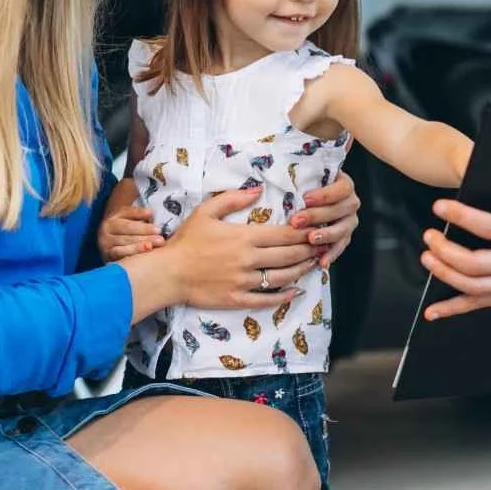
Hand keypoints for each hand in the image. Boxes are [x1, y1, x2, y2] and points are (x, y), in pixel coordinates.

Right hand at [99, 206, 163, 261]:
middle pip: (127, 227)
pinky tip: (142, 255)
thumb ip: (139, 216)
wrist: (110, 248)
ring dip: (140, 244)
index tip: (151, 214)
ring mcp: (106, 242)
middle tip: (159, 234)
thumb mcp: (129, 221)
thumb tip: (150, 212)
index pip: (128, 212)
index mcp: (114, 217)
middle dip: (144, 231)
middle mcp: (107, 229)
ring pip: (124, 241)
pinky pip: (119, 253)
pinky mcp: (108, 255)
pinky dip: (131, 253)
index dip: (140, 213)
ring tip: (152, 246)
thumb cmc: (126, 233)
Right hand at [164, 187, 320, 308]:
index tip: (317, 228)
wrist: (167, 273)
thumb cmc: (186, 240)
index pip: (284, 234)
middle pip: (289, 255)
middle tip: (322, 246)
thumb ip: (233, 199)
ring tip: (314, 264)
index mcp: (244, 237)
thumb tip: (258, 189)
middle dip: (309, 250)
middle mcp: (249, 260)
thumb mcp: (206, 211)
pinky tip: (295, 291)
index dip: (305, 232)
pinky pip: (266, 300)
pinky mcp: (237, 299)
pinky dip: (284, 296)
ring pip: (282, 277)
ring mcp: (244, 282)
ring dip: (302, 270)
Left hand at [291, 171, 361, 268]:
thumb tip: (266, 185)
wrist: (307, 202)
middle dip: (319, 215)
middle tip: (298, 221)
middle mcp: (349, 203)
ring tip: (310, 239)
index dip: (325, 194)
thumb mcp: (302, 178)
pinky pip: (340, 247)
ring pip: (343, 229)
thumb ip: (296, 179)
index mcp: (343, 185)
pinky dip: (331, 254)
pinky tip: (321, 261)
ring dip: (327, 235)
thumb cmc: (302, 187)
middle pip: (343, 209)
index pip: (343, 188)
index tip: (305, 199)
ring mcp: (348, 221)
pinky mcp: (343, 237)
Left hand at [419, 150, 490, 319]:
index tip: (441, 206)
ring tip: (428, 258)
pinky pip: (480, 305)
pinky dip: (454, 308)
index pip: (490, 227)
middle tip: (429, 235)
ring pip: (472, 287)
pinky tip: (435, 310)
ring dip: (445, 274)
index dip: (462, 216)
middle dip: (445, 249)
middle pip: (473, 264)